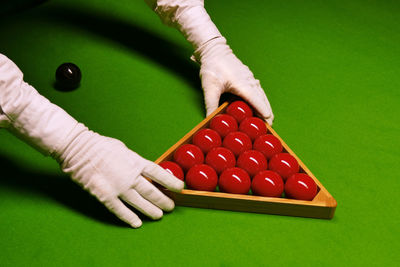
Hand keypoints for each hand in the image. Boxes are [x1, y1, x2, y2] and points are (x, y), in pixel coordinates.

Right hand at [58, 129, 183, 227]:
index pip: (159, 174)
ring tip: (159, 216)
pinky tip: (137, 223)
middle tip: (170, 207)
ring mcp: (119, 187)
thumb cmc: (100, 145)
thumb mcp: (123, 149)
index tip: (180, 188)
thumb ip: (134, 161)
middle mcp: (131, 176)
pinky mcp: (105, 196)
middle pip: (152, 192)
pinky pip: (120, 210)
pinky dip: (129, 217)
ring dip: (151, 211)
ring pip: (140, 203)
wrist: (79, 149)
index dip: (171, 182)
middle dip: (163, 201)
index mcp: (136, 162)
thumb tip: (142, 169)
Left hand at [194, 37, 273, 124]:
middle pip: (262, 100)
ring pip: (262, 95)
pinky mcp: (248, 77)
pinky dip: (261, 99)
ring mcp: (250, 78)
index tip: (268, 122)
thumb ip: (211, 104)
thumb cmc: (212, 67)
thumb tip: (210, 120)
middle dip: (267, 113)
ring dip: (265, 106)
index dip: (263, 112)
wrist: (214, 50)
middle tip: (269, 126)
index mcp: (243, 85)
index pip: (256, 101)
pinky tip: (260, 104)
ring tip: (268, 119)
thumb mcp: (209, 87)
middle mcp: (250, 82)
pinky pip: (258, 90)